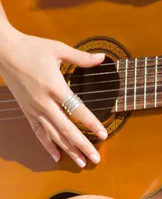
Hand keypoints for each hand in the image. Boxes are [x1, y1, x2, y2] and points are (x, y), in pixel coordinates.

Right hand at [0, 26, 107, 166]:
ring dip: (68, 149)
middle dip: (82, 145)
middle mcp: (44, 102)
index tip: (103, 134)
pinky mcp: (27, 111)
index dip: (91, 123)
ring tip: (81, 162)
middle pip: (66, 129)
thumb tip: (102, 58)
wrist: (5, 52)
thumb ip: (81, 58)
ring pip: (53, 135)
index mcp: (54, 87)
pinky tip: (57, 156)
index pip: (77, 110)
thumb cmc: (33, 49)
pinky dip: (48, 145)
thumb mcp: (59, 49)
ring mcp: (34, 109)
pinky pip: (38, 132)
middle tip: (96, 158)